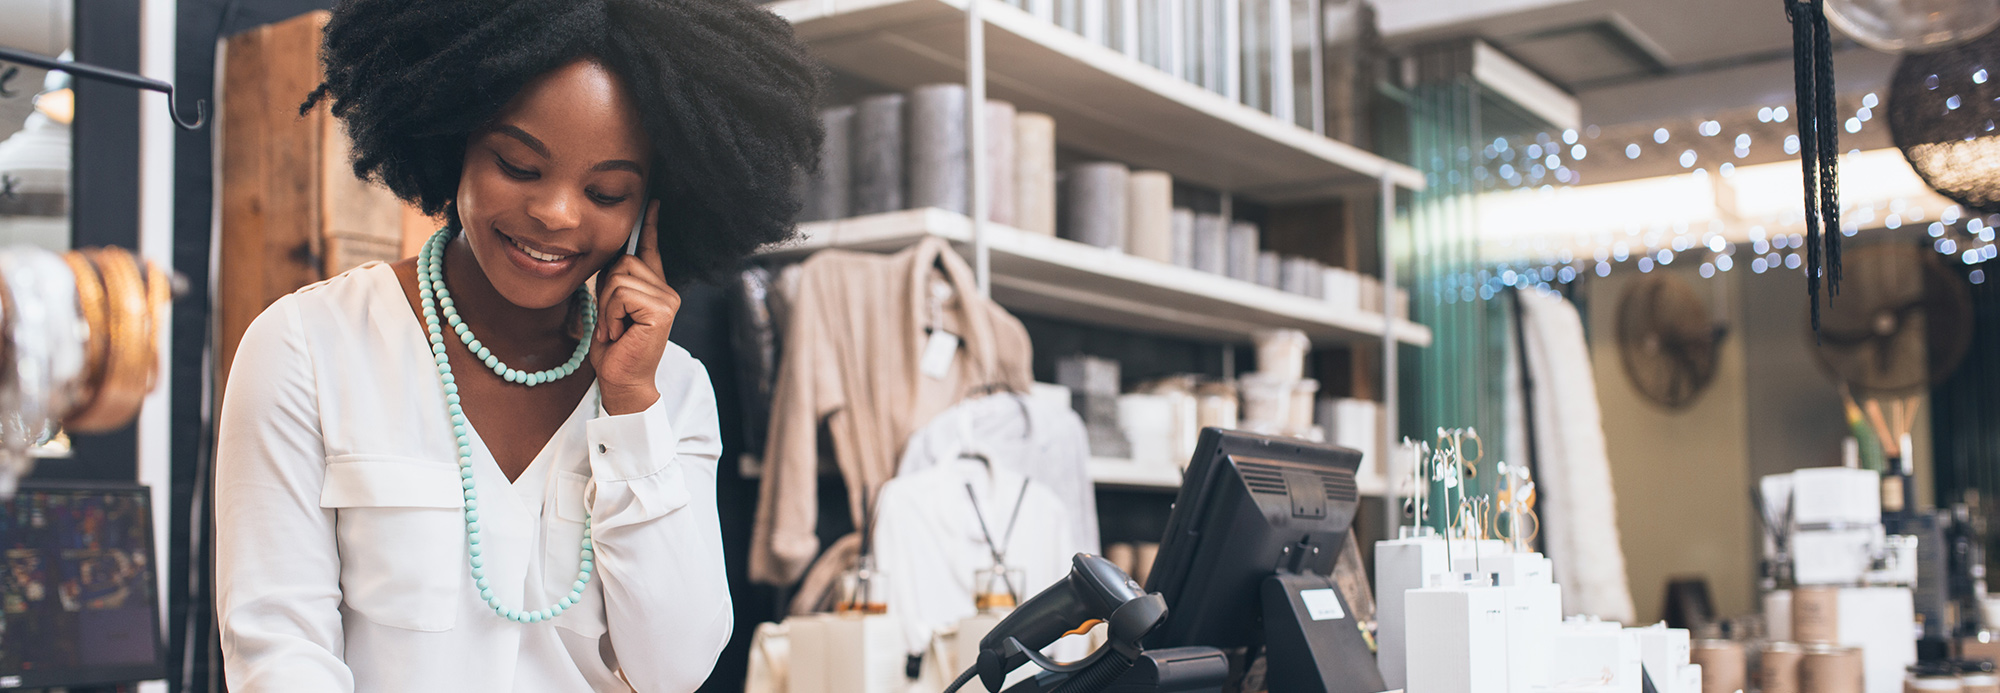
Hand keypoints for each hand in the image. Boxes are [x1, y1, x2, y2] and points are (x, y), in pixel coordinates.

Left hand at [590, 200, 679, 414]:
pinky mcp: (661, 310)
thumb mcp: (611, 308)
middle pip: (624, 261)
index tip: (652, 202)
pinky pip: (622, 293)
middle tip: (611, 321)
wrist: (622, 381)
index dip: (651, 225)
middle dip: (606, 290)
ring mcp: (667, 300)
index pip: (651, 249)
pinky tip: (618, 332)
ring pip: (620, 277)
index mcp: (654, 288)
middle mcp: (666, 291)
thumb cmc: (614, 349)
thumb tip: (612, 257)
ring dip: (607, 306)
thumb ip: (615, 282)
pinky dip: (611, 314)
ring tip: (615, 329)